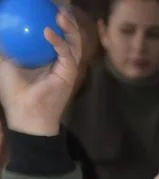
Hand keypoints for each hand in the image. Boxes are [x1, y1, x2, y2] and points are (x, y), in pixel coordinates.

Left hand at [0, 9, 82, 135]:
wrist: (24, 112)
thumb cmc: (14, 91)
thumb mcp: (4, 62)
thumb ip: (5, 46)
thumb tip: (0, 28)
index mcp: (47, 58)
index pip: (55, 36)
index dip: (54, 22)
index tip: (46, 9)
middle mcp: (59, 61)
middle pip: (69, 37)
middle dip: (67, 22)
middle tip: (58, 9)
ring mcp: (66, 67)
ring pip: (74, 43)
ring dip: (69, 29)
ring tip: (60, 16)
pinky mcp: (69, 74)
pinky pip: (67, 54)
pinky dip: (59, 42)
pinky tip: (49, 32)